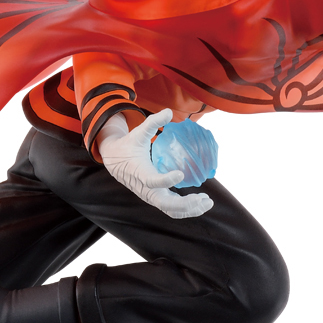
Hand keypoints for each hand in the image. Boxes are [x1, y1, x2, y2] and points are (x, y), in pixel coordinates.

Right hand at [97, 108, 213, 218]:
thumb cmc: (127, 146)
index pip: (153, 182)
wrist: (114, 162)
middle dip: (186, 204)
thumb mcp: (137, 133)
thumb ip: (152, 123)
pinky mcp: (156, 198)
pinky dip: (187, 210)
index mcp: (140, 174)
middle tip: (204, 197)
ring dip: (190, 209)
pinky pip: (172, 209)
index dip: (166, 180)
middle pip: (166, 205)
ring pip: (171, 210)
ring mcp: (151, 196)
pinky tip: (201, 203)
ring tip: (208, 202)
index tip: (180, 174)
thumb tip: (168, 111)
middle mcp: (146, 190)